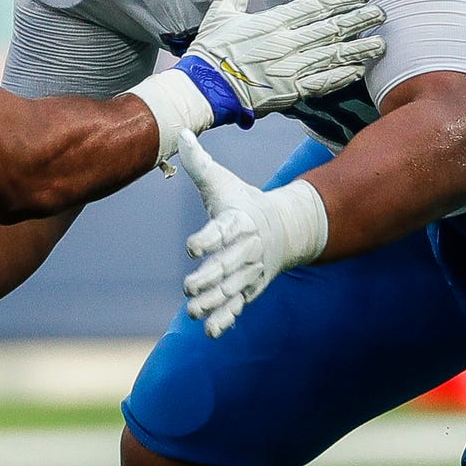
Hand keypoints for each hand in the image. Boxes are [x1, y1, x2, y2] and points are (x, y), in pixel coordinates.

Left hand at [176, 130, 329, 336]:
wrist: (285, 228)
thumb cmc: (244, 203)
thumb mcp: (223, 182)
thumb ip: (199, 164)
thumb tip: (179, 132)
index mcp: (238, 222)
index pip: (222, 231)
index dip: (207, 239)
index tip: (191, 246)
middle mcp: (245, 249)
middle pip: (226, 266)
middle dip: (209, 279)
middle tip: (189, 287)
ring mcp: (248, 272)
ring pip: (231, 291)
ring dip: (213, 303)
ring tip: (192, 311)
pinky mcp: (249, 289)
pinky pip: (238, 307)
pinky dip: (226, 320)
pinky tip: (211, 332)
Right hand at [179, 0, 385, 124]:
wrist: (203, 88)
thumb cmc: (211, 50)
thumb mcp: (222, 9)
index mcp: (273, 22)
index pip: (316, 6)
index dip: (342, 0)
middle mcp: (288, 43)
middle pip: (332, 28)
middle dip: (359, 20)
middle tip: (380, 14)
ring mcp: (291, 69)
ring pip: (333, 55)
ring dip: (359, 48)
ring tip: (381, 42)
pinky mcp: (290, 92)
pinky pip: (324, 82)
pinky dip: (343, 75)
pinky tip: (359, 69)